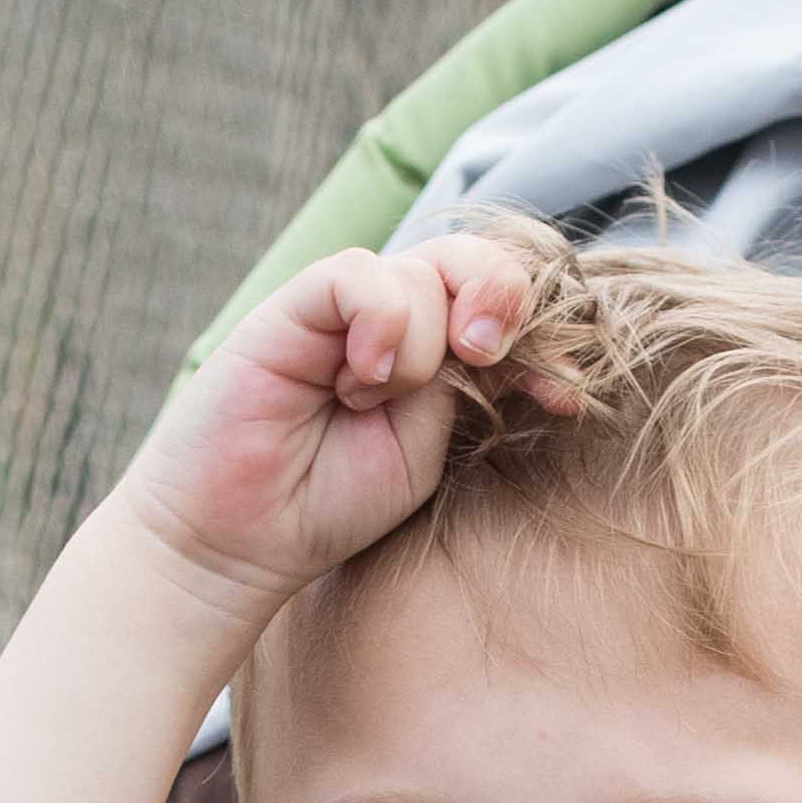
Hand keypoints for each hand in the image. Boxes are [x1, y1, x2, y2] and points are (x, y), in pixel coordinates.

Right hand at [117, 229, 548, 628]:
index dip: (543, 339)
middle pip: (476, 263)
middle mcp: (393, 319)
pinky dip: (380, 321)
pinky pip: (362, 275)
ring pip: (424, 275)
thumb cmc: (325, 505)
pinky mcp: (296, 305)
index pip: (504, 308)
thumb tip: (511, 339)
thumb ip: (467, 384)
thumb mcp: (425, 447)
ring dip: (421, 347)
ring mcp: (344, 309)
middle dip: (503, 299)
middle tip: (486, 355)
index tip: (564, 400)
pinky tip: (359, 378)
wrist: (237, 539)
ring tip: (368, 402)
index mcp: (434, 352)